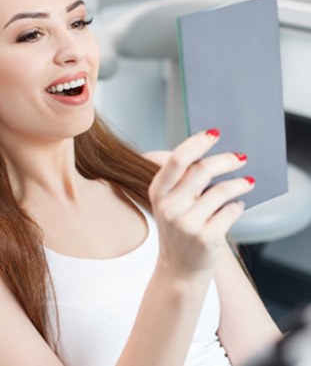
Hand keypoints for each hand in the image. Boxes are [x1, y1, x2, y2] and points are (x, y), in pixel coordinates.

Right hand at [148, 129, 252, 277]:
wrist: (179, 269)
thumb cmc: (178, 228)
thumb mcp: (169, 202)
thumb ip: (182, 178)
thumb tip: (210, 151)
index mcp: (158, 191)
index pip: (178, 159)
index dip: (198, 143)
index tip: (214, 133)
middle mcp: (169, 206)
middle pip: (202, 170)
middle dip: (226, 159)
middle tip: (240, 158)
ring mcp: (187, 223)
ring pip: (221, 190)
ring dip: (239, 183)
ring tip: (246, 183)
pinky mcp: (206, 237)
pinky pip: (231, 211)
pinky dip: (238, 206)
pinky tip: (236, 206)